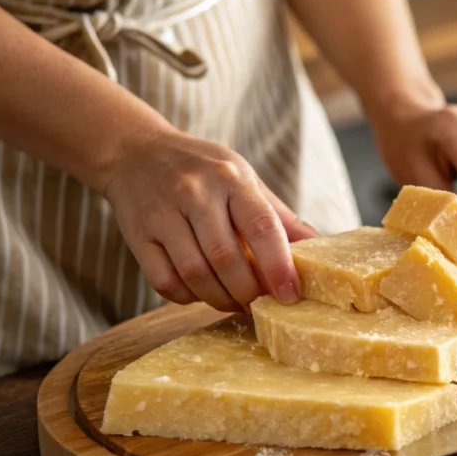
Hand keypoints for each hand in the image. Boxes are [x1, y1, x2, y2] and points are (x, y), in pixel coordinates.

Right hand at [102, 128, 316, 311]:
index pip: (260, 225)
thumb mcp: (244, 179)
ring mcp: (162, 214)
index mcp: (230, 178)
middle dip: (248, 291)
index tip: (290, 294)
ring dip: (219, 299)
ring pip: (195, 274)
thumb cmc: (202, 170)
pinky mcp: (138, 235)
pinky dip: (188, 297)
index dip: (278, 265)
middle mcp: (195, 193)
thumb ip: (279, 216)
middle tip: (259, 303)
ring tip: (234, 302)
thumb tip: (321, 248)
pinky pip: (165, 281)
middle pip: (226, 258)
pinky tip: (200, 292)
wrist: (135, 152)